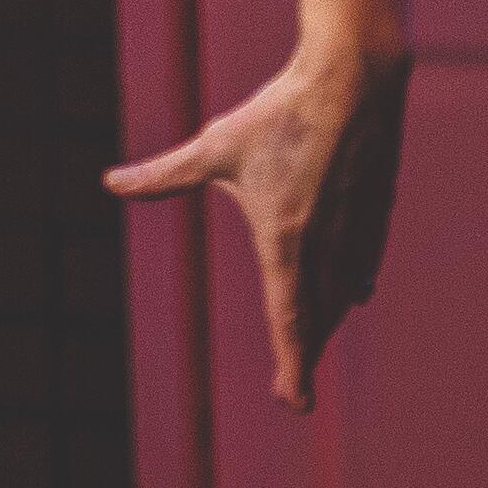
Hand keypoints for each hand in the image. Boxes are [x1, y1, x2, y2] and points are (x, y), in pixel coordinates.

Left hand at [109, 40, 405, 407]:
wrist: (351, 83)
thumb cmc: (276, 115)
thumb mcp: (213, 149)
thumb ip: (163, 176)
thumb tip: (109, 183)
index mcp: (285, 240)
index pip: (287, 319)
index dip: (292, 365)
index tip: (295, 403)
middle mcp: (327, 247)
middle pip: (318, 315)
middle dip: (305, 352)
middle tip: (295, 386)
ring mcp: (358, 232)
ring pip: (344, 292)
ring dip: (329, 320)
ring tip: (314, 341)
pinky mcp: (377, 213)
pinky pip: (364, 262)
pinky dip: (353, 283)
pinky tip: (354, 292)